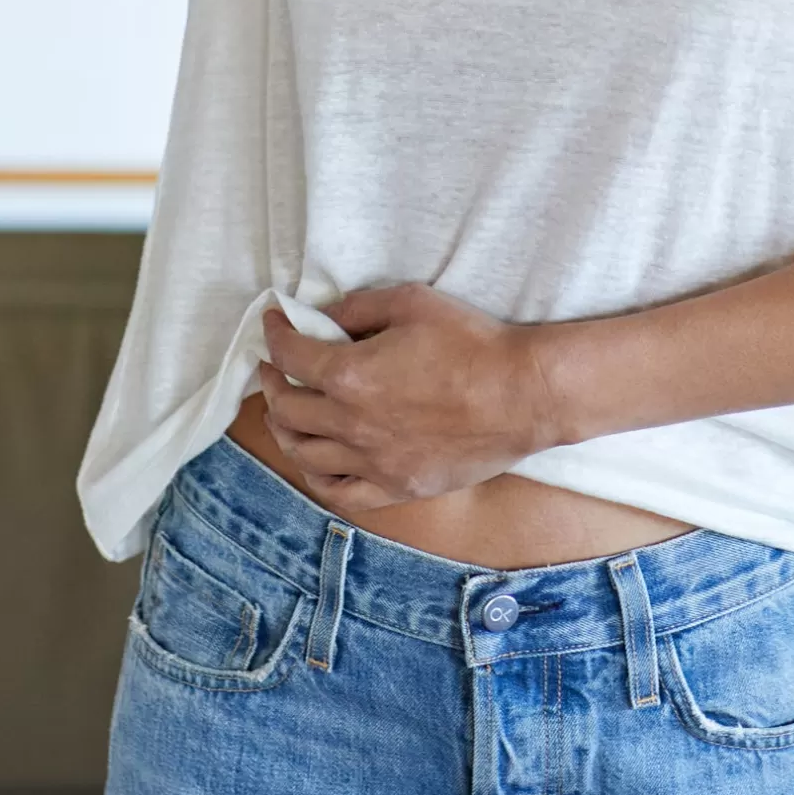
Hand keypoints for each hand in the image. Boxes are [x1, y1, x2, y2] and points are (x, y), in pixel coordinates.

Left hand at [256, 283, 562, 513]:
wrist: (522, 394)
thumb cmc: (472, 342)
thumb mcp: (411, 302)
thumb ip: (358, 308)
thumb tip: (322, 318)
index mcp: (350, 376)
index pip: (290, 356)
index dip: (275, 334)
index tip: (275, 322)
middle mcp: (351, 424)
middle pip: (287, 408)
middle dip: (271, 382)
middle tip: (274, 367)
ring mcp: (373, 462)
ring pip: (305, 453)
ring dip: (285, 428)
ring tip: (285, 412)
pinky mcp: (397, 487)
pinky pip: (340, 492)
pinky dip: (317, 474)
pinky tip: (316, 460)